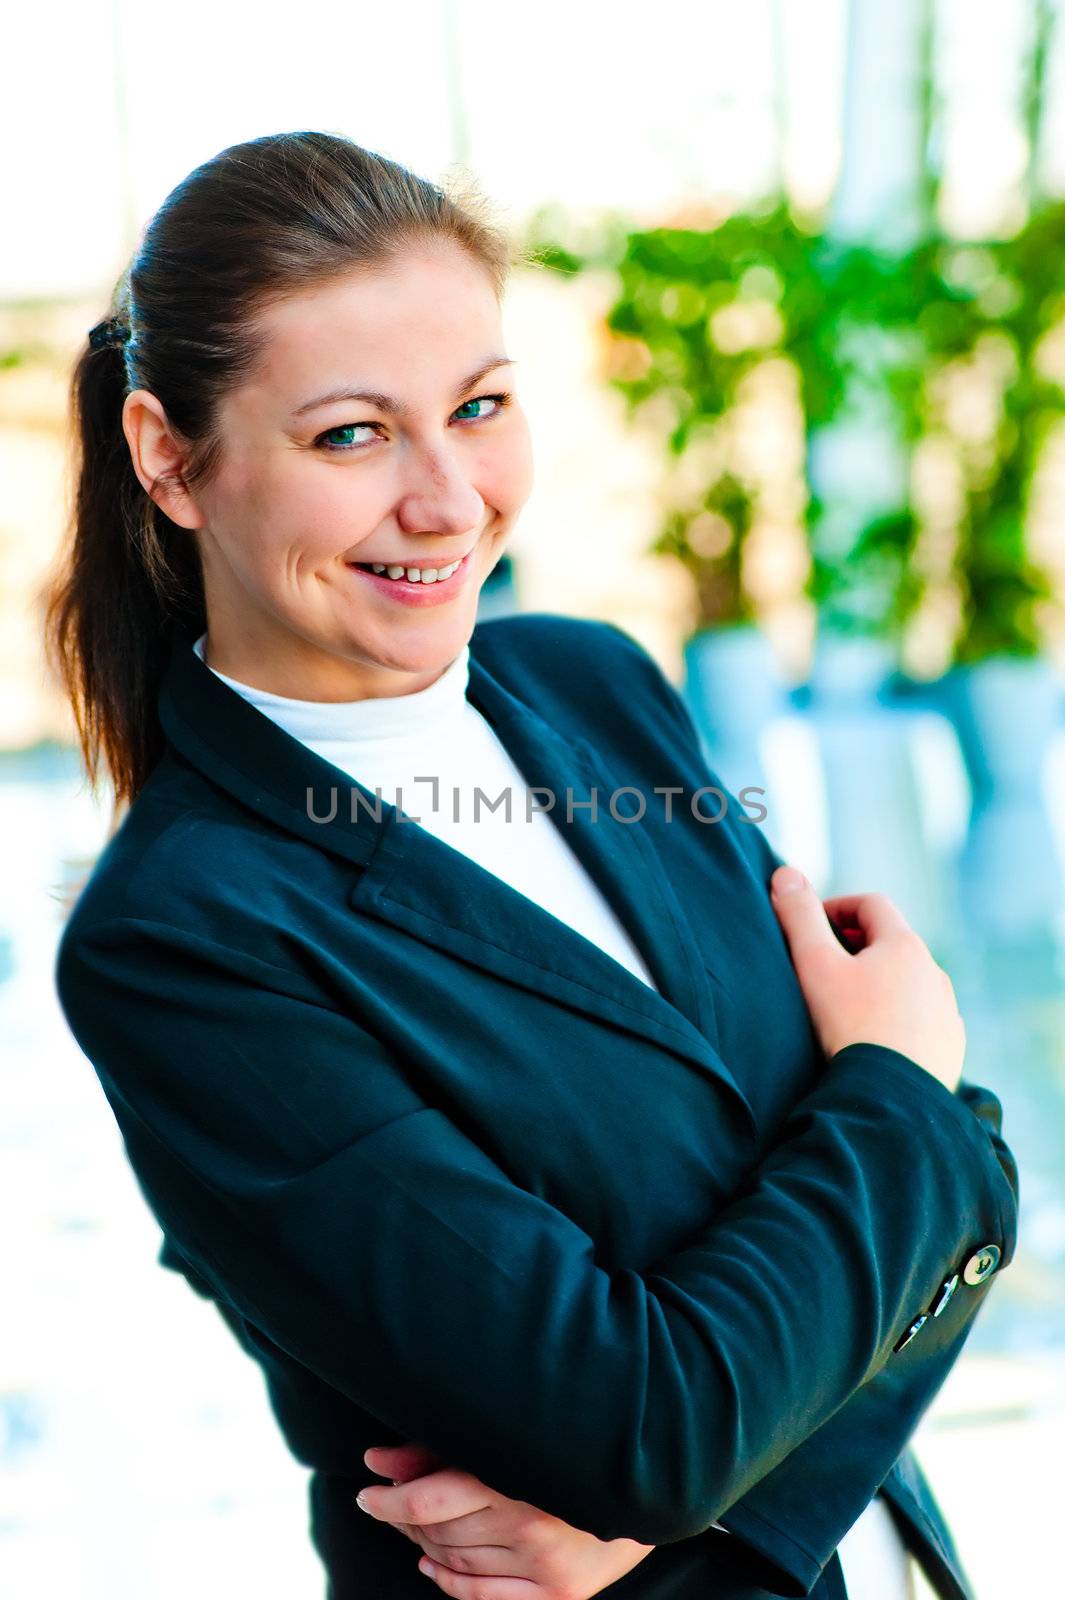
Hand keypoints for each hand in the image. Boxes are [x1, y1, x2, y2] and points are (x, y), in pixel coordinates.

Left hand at [357, 1442, 655, 1598]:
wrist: (650, 1480)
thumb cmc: (570, 1442)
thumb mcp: (505, 1434)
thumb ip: (441, 1449)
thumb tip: (378, 1460)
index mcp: (519, 1477)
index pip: (429, 1502)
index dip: (388, 1499)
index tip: (368, 1491)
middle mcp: (532, 1527)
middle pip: (439, 1532)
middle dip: (404, 1515)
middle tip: (388, 1499)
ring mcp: (545, 1568)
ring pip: (456, 1561)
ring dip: (423, 1542)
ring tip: (411, 1524)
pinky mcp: (559, 1595)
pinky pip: (481, 1596)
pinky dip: (447, 1580)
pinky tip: (432, 1561)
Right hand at [769, 866, 964, 1092]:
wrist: (891, 1099)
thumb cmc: (850, 1027)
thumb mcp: (815, 965)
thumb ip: (798, 916)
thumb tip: (785, 874)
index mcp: (905, 946)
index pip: (872, 905)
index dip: (837, 908)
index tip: (811, 927)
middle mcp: (934, 973)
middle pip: (892, 944)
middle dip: (856, 947)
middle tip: (822, 966)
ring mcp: (946, 1012)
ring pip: (909, 984)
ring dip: (879, 985)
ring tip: (846, 1007)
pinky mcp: (950, 1047)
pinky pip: (922, 1021)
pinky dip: (898, 1019)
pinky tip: (873, 1040)